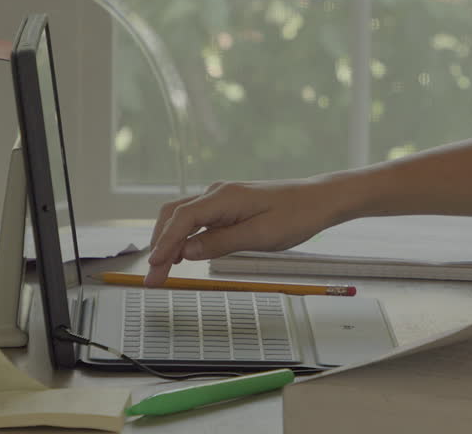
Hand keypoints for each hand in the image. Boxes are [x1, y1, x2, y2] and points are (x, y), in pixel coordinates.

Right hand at [144, 178, 351, 285]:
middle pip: (174, 216)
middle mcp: (217, 193)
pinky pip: (197, 220)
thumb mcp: (260, 236)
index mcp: (224, 197)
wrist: (318, 200)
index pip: (183, 219)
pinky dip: (184, 237)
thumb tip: (187, 251)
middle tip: (153, 278)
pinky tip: (182, 255)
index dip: (164, 243)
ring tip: (163, 271)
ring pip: (182, 218)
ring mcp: (221, 198)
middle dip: (159, 246)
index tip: (154, 265)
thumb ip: (221, 243)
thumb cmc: (296, 215)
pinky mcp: (228, 207)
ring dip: (169, 242)